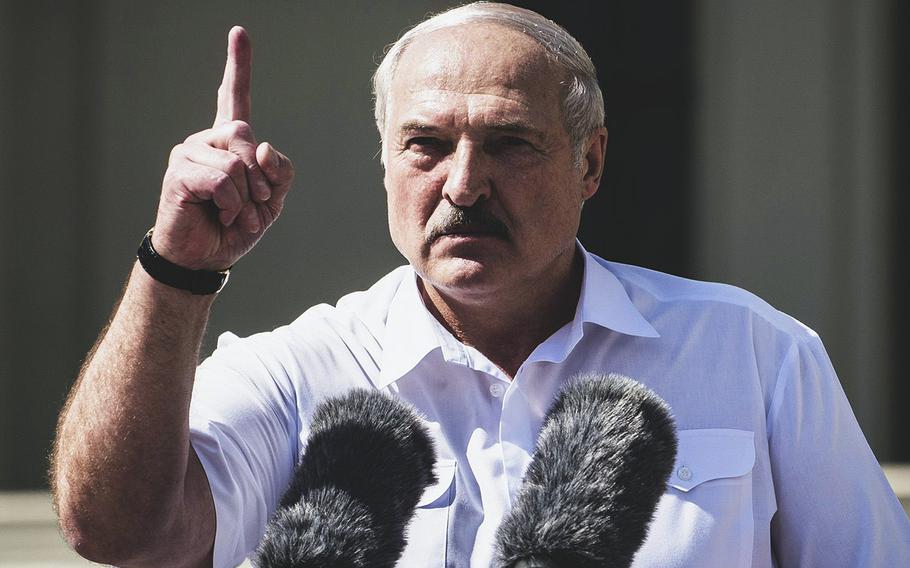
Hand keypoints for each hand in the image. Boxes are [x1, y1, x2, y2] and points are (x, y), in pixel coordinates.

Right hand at [152, 26, 293, 270]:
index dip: (238, 65)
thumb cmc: (235, 227)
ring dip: (244, 198)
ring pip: (236, 163)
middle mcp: (206, 141)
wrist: (206, 258)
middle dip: (259, 178)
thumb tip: (262, 147)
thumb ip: (279, 172)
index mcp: (229, 144)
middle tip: (251, 205)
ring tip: (230, 213)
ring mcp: (188, 154)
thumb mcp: (272, 200)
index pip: (234, 97)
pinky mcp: (179, 173)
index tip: (239, 33)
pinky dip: (230, 204)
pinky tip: (218, 214)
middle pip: (246, 135)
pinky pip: (222, 180)